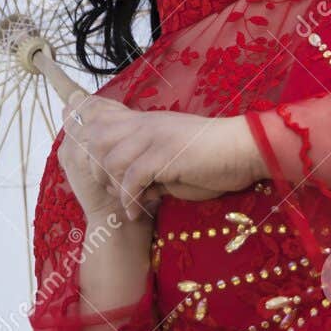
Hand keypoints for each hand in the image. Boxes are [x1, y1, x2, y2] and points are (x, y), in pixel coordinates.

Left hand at [59, 94, 264, 221]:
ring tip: (125, 204)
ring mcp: (154, 137)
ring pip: (110, 159)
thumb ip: (151, 166)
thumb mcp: (174, 157)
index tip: (90, 169)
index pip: (101, 117)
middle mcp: (145, 125)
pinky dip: (130, 200)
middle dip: (94, 168)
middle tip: (108, 192)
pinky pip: (132, 178)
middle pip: (96, 137)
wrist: (244, 150)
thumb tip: (137, 188)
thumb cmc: (213, 157)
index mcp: (145, 122)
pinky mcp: (165, 155)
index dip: (86, 139)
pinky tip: (137, 212)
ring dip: (112, 187)